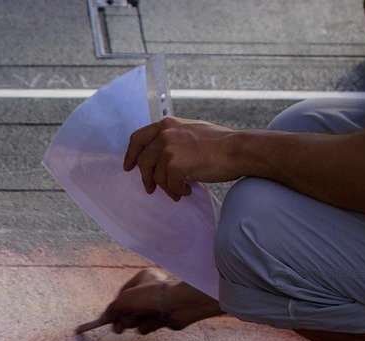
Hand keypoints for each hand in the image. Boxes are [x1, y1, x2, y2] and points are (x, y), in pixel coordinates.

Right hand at [75, 268, 221, 334]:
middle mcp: (148, 291)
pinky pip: (146, 326)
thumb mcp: (126, 299)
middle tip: (118, 329)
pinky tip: (153, 323)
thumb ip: (113, 308)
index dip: (113, 308)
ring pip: (136, 319)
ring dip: (135, 322)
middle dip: (122, 319)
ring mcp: (155, 306)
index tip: (105, 320)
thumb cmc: (151, 296)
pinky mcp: (161, 319)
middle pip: (127, 309)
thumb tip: (103, 318)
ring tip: (141, 320)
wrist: (180, 305)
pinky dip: (147, 326)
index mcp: (141, 279)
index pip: (121, 295)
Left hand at [124, 117, 242, 200]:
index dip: (131, 154)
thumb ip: (173, 137)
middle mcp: (165, 134)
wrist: (236, 150)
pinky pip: (170, 185)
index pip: (138, 138)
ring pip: (157, 177)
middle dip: (146, 178)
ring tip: (181, 189)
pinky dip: (179, 191)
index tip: (129, 167)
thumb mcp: (190, 130)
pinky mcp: (175, 166)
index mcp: (167, 124)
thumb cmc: (219, 142)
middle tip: (150, 189)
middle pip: (143, 162)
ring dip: (168, 187)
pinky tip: (189, 189)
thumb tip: (159, 155)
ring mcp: (169, 150)